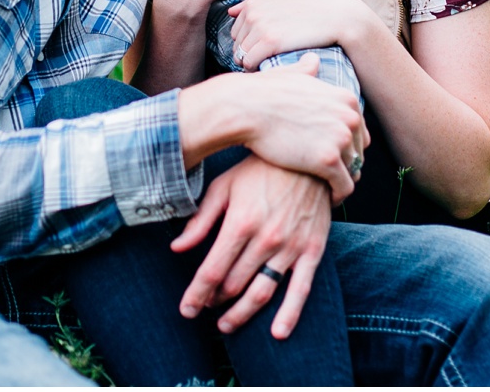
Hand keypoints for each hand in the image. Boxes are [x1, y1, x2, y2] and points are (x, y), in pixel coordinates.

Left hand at [171, 155, 332, 339]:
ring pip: (262, 292)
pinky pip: (302, 289)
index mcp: (240, 223)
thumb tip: (177, 248)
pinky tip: (278, 333)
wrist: (307, 156)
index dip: (196, 294)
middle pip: (234, 285)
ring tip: (226, 324)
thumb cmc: (259, 170)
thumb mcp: (224, 186)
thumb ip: (200, 220)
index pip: (212, 270)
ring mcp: (291, 247)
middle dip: (215, 301)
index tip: (186, 309)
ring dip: (242, 314)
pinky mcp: (313, 250)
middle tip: (205, 307)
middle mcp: (265, 239)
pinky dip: (290, 314)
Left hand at [229, 0, 374, 69]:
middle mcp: (253, 12)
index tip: (263, 48)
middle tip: (266, 59)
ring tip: (268, 65)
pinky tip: (269, 68)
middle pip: (237, 43)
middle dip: (248, 53)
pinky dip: (255, 69)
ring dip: (251, 63)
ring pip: (241, 54)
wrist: (336, 17)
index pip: (236, 30)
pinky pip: (249, 62)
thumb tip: (231, 11)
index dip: (248, 42)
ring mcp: (260, 26)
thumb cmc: (311, 9)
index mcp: (254, 2)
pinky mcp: (270, 41)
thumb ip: (257, 3)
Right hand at [232, 54, 366, 202]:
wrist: (245, 108)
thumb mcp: (292, 76)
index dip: (346, 145)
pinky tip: (327, 200)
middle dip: (346, 164)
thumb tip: (313, 60)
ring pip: (354, 170)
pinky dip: (338, 196)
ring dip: (342, 181)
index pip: (359, 130)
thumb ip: (308, 71)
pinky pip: (345, 187)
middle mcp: (350, 116)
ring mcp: (341, 138)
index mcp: (346, 98)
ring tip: (327, 190)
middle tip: (328, 177)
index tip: (331, 156)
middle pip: (359, 150)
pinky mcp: (328, 161)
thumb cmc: (262, 92)